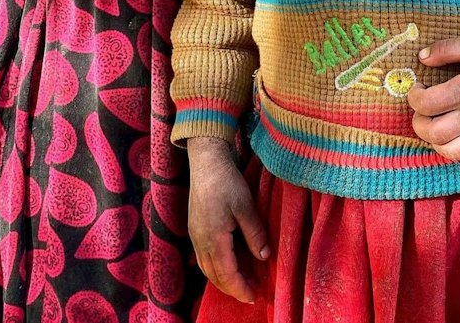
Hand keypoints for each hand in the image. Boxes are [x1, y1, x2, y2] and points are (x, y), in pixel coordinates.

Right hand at [187, 138, 269, 303]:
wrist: (206, 162)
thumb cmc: (227, 181)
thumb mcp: (245, 206)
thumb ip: (254, 233)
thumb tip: (264, 257)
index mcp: (214, 239)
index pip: (227, 274)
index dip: (240, 288)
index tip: (253, 297)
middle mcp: (201, 241)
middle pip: (214, 276)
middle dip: (231, 288)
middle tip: (249, 293)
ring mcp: (195, 235)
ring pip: (206, 268)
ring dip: (222, 279)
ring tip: (239, 282)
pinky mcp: (194, 228)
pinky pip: (202, 257)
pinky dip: (214, 267)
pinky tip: (225, 263)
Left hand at [407, 37, 459, 161]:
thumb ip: (446, 48)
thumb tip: (421, 57)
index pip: (427, 105)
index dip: (414, 97)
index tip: (417, 88)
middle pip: (434, 133)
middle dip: (419, 122)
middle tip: (422, 108)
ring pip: (450, 152)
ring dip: (435, 140)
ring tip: (435, 123)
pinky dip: (456, 150)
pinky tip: (454, 133)